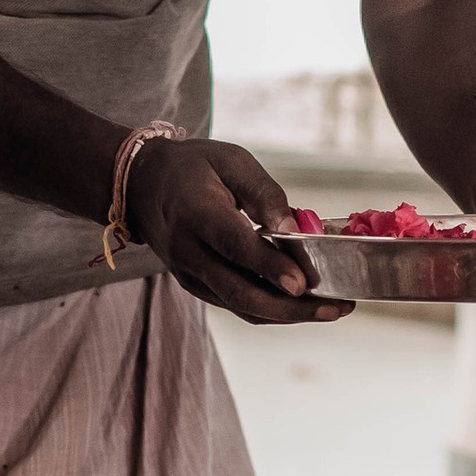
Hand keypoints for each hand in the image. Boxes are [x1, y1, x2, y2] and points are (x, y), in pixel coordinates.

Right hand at [126, 135, 352, 323]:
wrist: (140, 187)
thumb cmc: (192, 167)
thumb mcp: (230, 161)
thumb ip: (264, 193)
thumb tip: (295, 227)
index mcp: (196, 213)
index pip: (235, 246)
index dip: (269, 267)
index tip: (302, 284)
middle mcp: (189, 251)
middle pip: (240, 290)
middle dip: (290, 307)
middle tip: (335, 307)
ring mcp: (190, 274)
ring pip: (241, 306)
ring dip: (287, 315)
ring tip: (332, 309)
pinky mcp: (196, 286)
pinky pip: (236, 306)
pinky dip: (271, 310)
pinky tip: (303, 305)